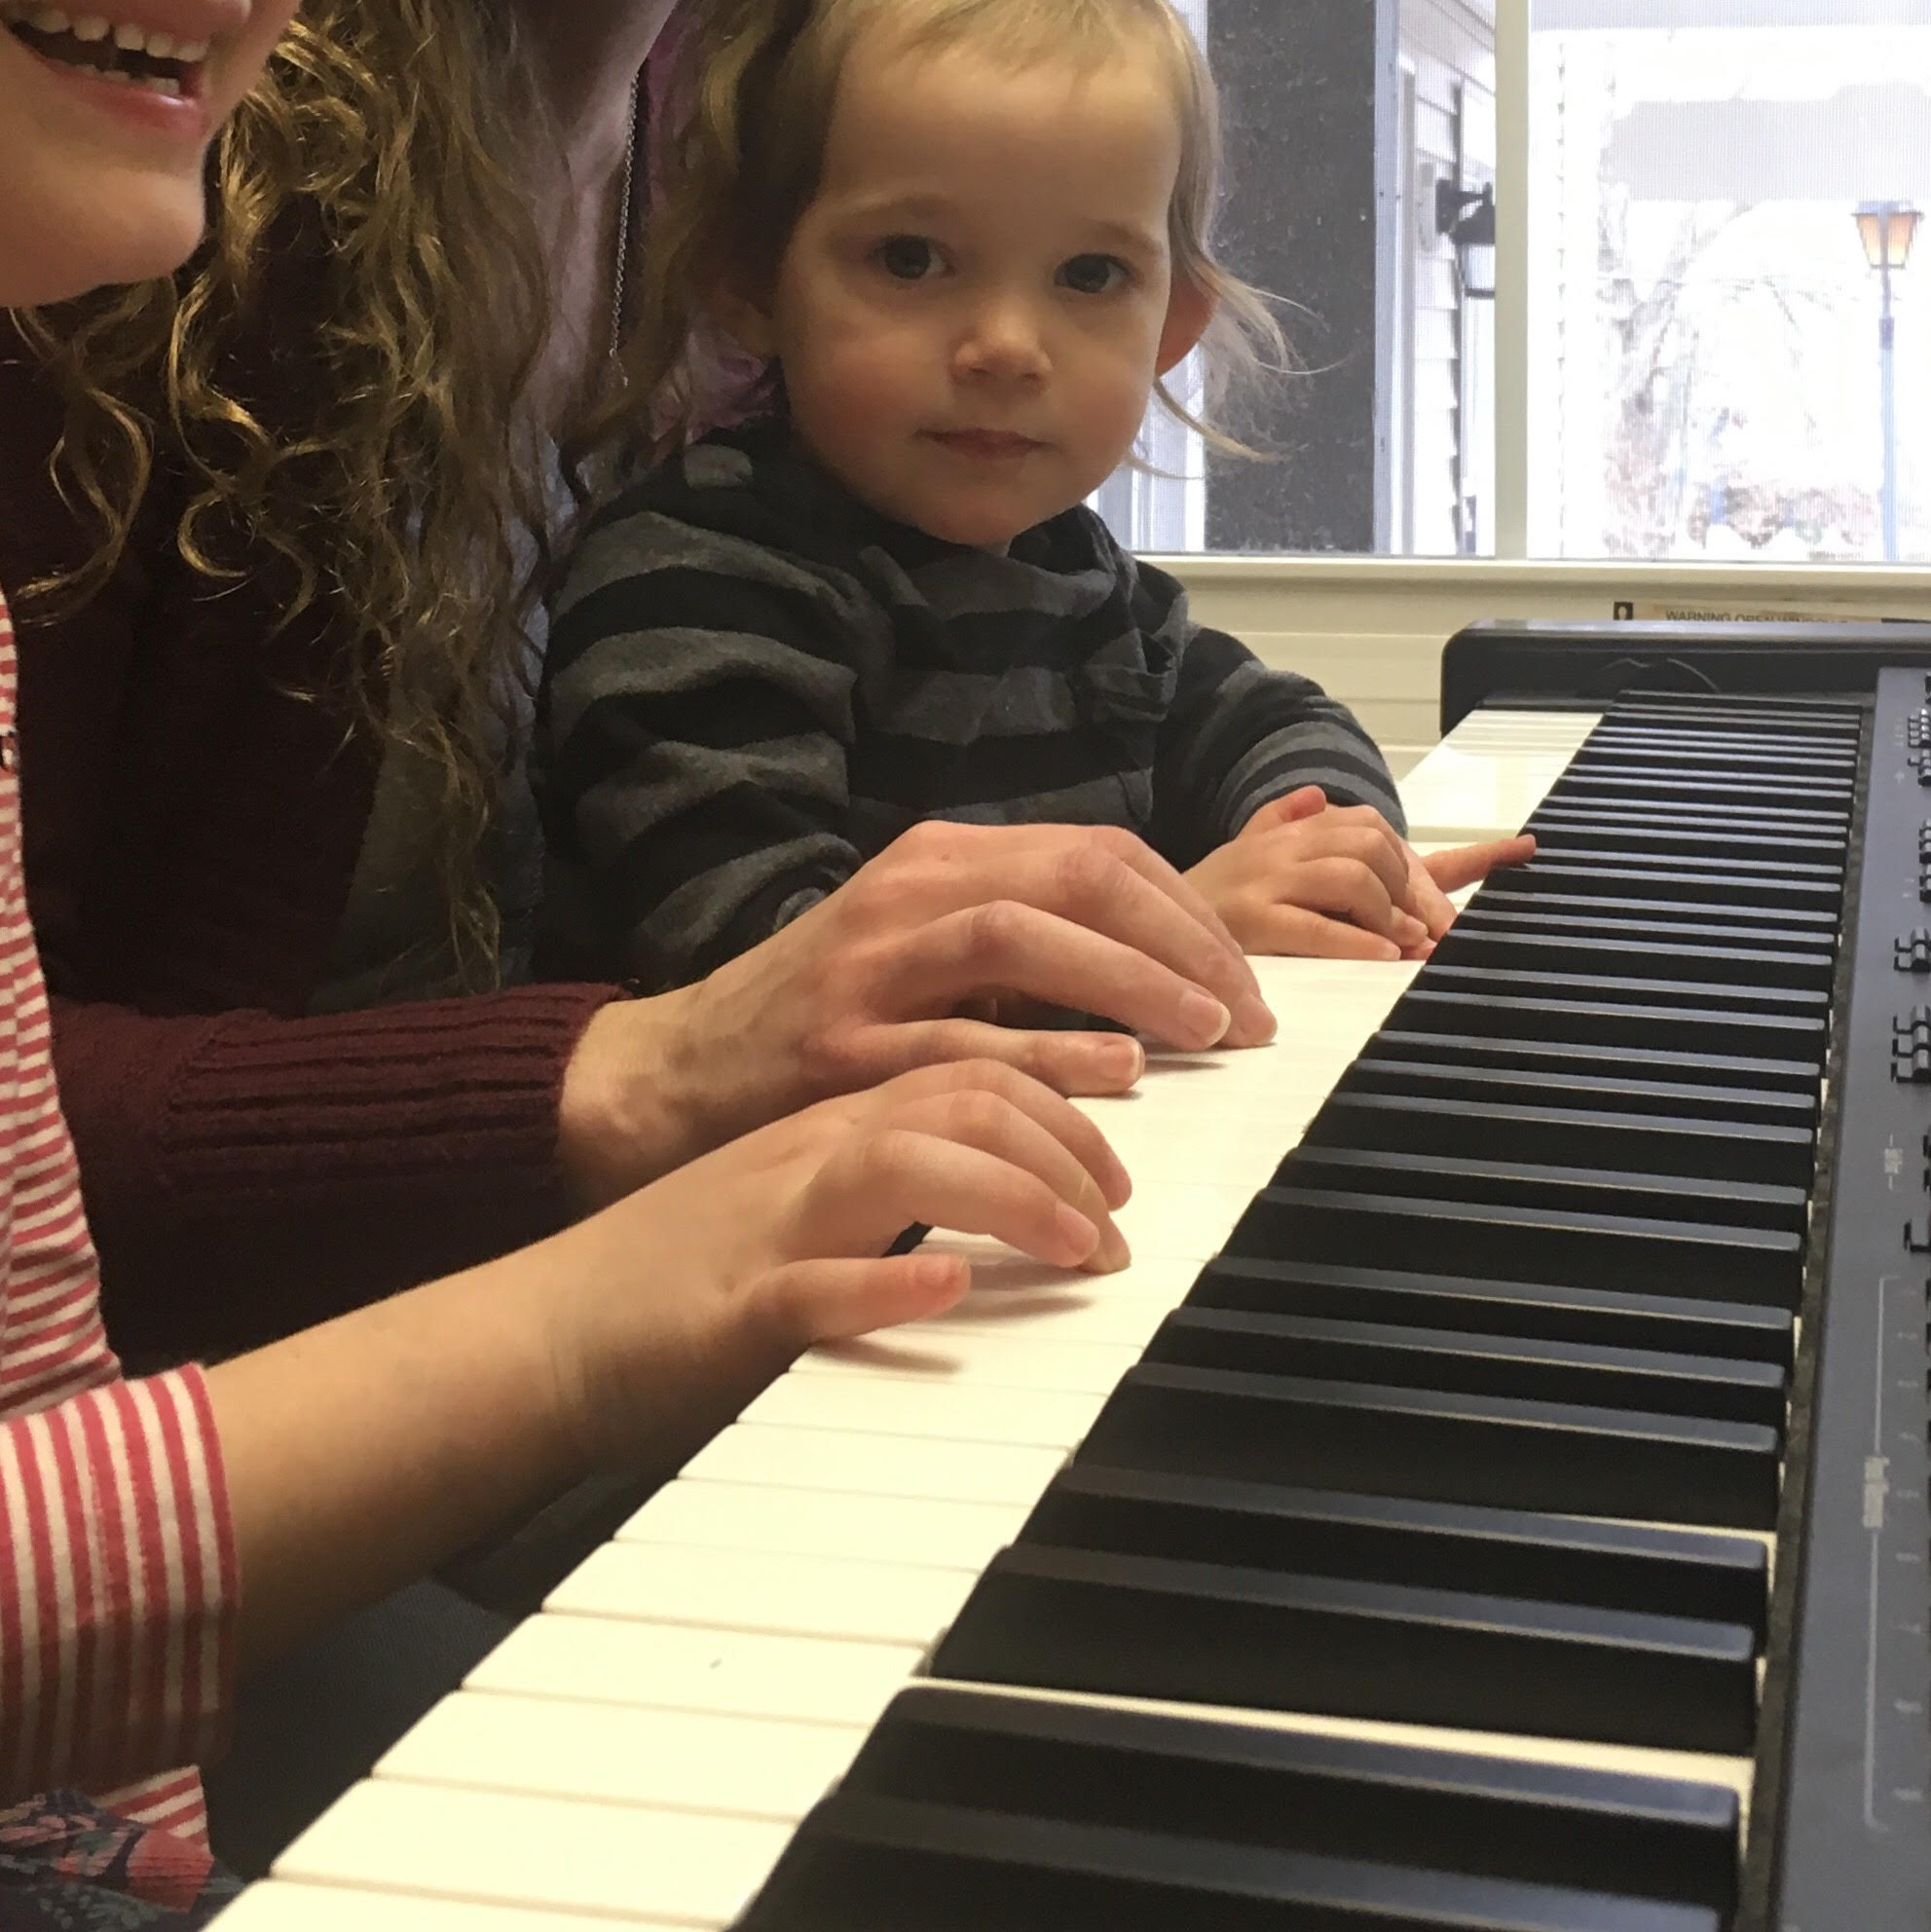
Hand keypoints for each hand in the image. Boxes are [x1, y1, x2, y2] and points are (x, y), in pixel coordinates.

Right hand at [213, 1059, 1132, 1662]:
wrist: (547, 1327)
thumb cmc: (690, 1266)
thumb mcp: (805, 1187)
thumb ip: (902, 1154)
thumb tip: (1023, 1148)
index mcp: (831, 1111)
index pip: (972, 1057)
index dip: (1069, 1089)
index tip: (1129, 1155)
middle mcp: (810, 1146)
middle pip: (961, 1091)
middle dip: (1068, 1142)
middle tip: (1127, 1216)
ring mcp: (771, 1220)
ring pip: (906, 1163)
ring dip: (1015, 1201)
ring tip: (1086, 1249)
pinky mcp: (730, 1307)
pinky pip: (812, 1284)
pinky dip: (887, 1285)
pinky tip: (946, 1289)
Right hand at [556, 818, 1276, 1201]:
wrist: (679, 1074)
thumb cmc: (824, 1018)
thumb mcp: (925, 950)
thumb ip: (1025, 937)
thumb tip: (1159, 954)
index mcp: (938, 861)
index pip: (1095, 854)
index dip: (1185, 911)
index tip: (1251, 977)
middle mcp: (906, 897)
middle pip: (1070, 880)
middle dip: (1178, 941)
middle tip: (1251, 1012)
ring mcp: (867, 970)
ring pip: (1017, 939)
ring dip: (1126, 982)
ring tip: (1204, 1034)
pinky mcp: (837, 1051)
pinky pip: (953, 1042)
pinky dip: (1041, 1057)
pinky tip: (1110, 1078)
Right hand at [1184, 787, 1535, 961]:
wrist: (1129, 925)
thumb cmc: (1198, 903)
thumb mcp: (1245, 858)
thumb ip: (1286, 823)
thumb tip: (1320, 792)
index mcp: (1295, 832)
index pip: (1383, 829)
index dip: (1460, 846)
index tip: (1524, 849)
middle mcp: (1284, 846)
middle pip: (1376, 847)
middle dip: (1419, 894)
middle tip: (1439, 938)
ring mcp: (1264, 879)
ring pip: (1353, 876)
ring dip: (1391, 915)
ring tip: (1405, 951)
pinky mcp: (1248, 921)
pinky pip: (1315, 926)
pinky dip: (1355, 944)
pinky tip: (1379, 963)